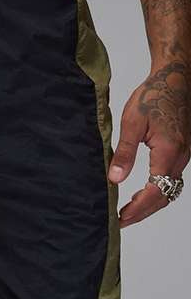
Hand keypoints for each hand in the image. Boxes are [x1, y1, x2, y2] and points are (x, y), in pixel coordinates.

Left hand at [108, 58, 189, 227]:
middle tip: (120, 222)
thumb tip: (114, 180)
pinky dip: (157, 192)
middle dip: (143, 212)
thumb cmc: (153, 94)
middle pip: (165, 196)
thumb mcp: (132, 122)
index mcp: (169, 151)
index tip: (120, 219)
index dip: (137, 209)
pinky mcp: (182, 152)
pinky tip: (141, 195)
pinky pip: (172, 180)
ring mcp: (184, 155)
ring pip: (170, 190)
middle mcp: (181, 156)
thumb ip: (124, 153)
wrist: (176, 77)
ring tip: (128, 212)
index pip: (155, 191)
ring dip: (150, 204)